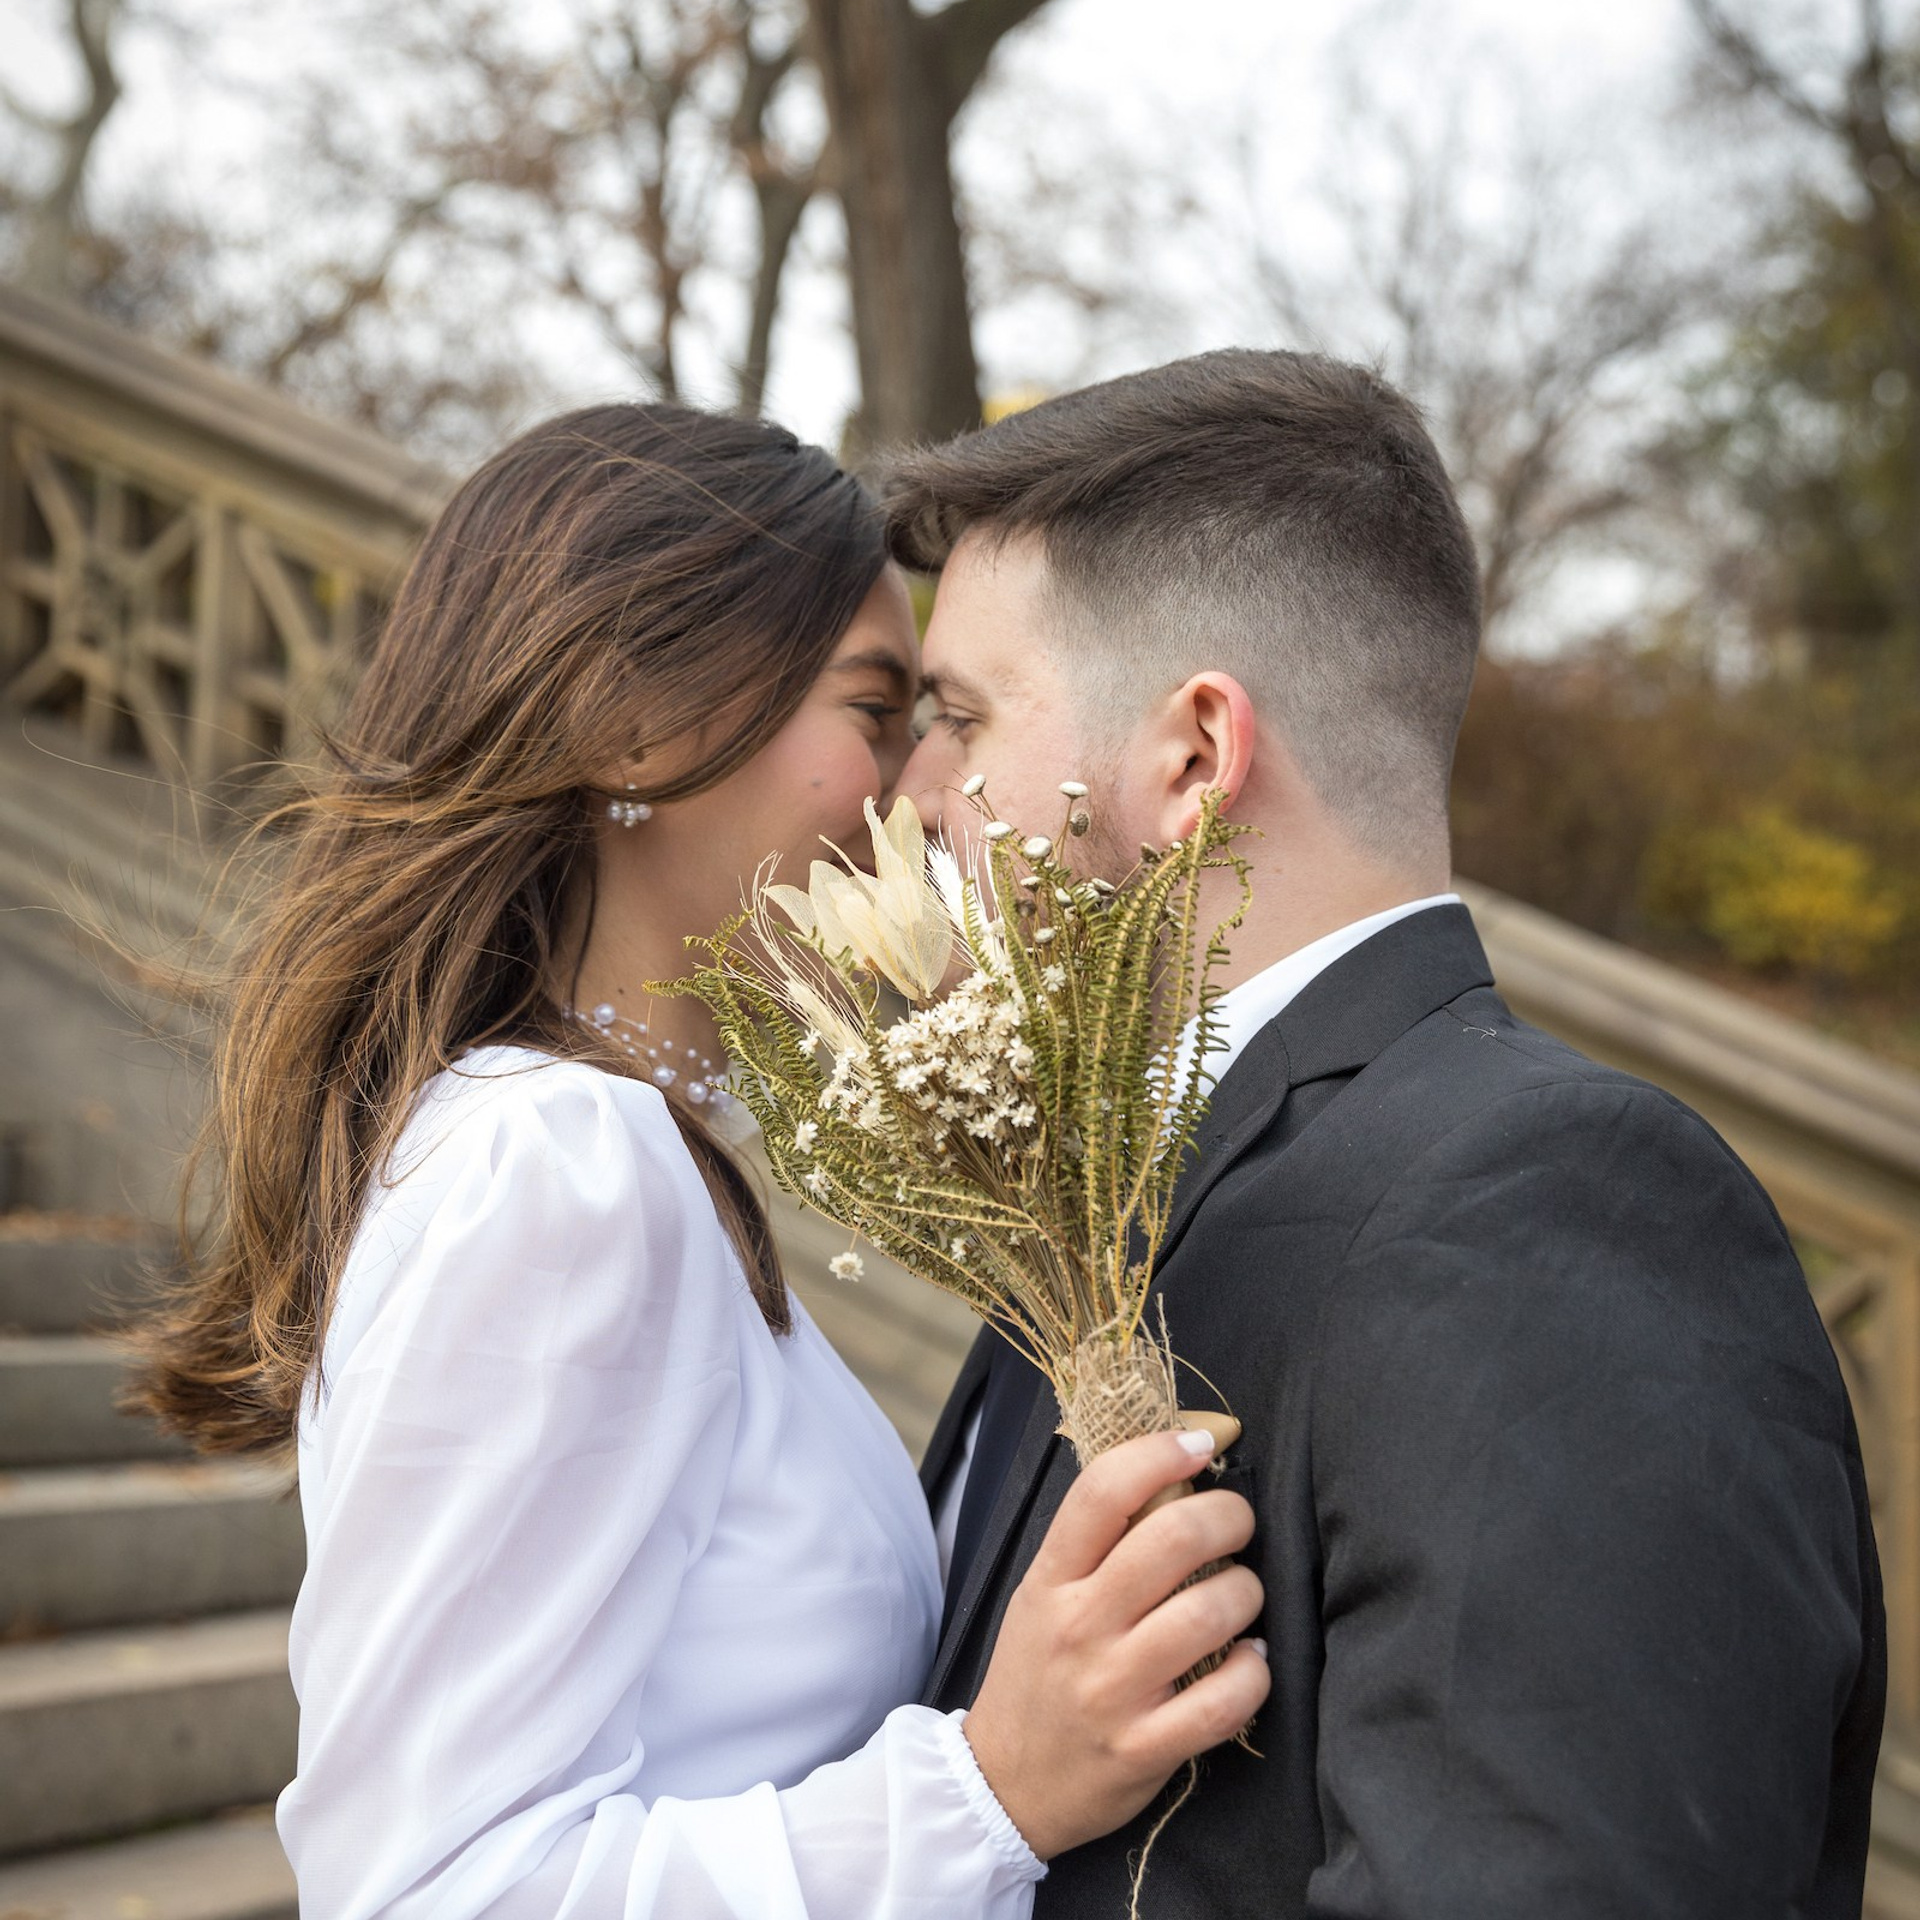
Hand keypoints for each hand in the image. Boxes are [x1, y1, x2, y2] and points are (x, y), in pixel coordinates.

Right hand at [962, 1429, 1268, 1860]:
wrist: (1003, 1784)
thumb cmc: (1035, 1675)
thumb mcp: (1041, 1595)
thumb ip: (1093, 1545)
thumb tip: (1171, 1477)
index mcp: (1051, 1579)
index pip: (1104, 1491)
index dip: (1161, 1452)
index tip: (1200, 1446)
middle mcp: (1079, 1626)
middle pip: (1172, 1539)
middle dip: (1228, 1516)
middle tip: (1238, 1521)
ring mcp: (1112, 1689)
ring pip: (1209, 1613)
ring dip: (1246, 1592)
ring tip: (1243, 1595)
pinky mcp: (1145, 1748)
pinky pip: (1224, 1700)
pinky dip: (1254, 1672)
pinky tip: (1251, 1659)